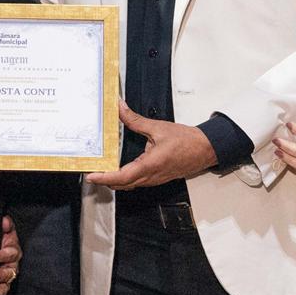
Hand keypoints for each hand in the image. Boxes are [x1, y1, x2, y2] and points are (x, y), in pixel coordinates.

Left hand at [0, 214, 20, 294]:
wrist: (0, 244)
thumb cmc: (2, 238)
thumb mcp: (5, 229)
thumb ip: (6, 225)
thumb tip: (4, 221)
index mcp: (13, 251)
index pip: (11, 254)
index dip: (3, 255)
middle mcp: (12, 266)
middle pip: (9, 273)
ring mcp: (7, 277)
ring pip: (5, 287)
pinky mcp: (1, 285)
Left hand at [85, 100, 216, 189]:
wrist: (205, 150)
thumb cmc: (187, 141)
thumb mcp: (158, 127)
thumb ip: (135, 120)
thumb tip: (120, 108)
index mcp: (150, 165)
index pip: (122, 177)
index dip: (104, 178)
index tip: (91, 176)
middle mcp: (150, 177)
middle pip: (121, 185)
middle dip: (104, 180)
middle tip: (90, 170)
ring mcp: (153, 180)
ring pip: (128, 186)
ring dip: (113, 180)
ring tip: (100, 169)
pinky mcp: (156, 179)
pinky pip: (136, 183)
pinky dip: (123, 179)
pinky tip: (117, 169)